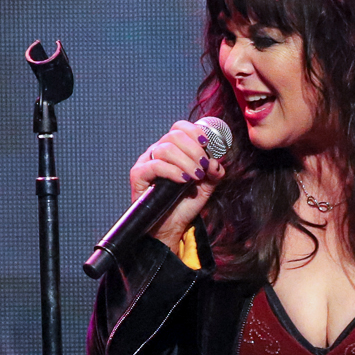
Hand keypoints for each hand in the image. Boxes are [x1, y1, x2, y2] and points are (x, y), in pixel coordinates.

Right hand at [129, 120, 226, 249]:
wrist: (171, 226)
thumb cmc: (185, 203)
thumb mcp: (207, 185)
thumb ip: (214, 172)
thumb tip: (216, 162)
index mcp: (173, 148)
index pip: (180, 127)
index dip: (196, 132)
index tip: (208, 145)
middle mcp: (157, 151)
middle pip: (174, 135)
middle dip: (194, 149)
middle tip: (203, 166)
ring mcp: (146, 162)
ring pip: (165, 148)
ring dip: (186, 161)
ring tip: (196, 176)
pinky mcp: (138, 176)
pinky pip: (155, 165)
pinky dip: (173, 171)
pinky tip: (184, 180)